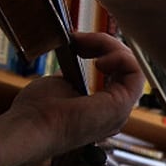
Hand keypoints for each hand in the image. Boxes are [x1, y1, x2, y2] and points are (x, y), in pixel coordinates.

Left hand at [0, 32, 144, 165]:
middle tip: (79, 39)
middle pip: (126, 67)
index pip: (116, 73)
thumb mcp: (59, 85)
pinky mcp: (122, 105)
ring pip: (132, 66)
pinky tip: (99, 59)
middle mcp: (115, 113)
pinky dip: (120, 57)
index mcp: (100, 111)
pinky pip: (136, 72)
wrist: (30, 127)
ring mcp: (120, 111)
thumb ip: (75, 76)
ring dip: (110, 47)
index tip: (76, 42)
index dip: (101, 51)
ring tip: (85, 43)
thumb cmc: (37, 112)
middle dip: (105, 45)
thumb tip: (78, 59)